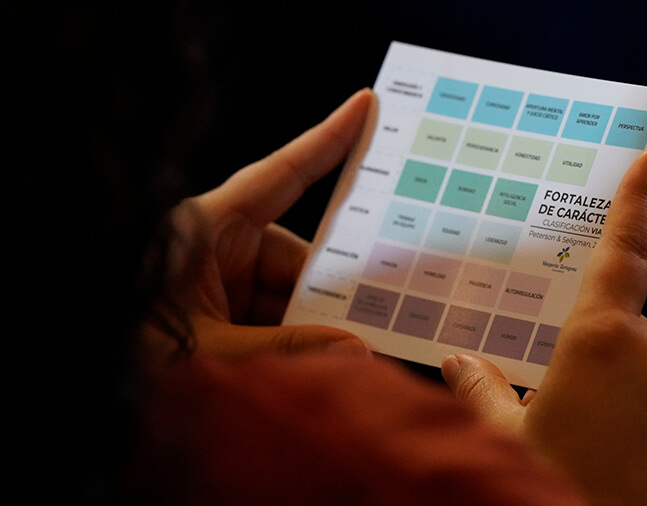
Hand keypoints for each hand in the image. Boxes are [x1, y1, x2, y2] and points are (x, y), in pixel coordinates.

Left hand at [144, 89, 375, 358]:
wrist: (77, 378)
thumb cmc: (127, 350)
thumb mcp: (210, 349)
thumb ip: (284, 349)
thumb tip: (354, 350)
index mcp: (204, 226)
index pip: (279, 176)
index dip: (326, 141)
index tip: (365, 106)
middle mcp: (215, 245)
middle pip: (293, 254)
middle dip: (327, 291)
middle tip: (370, 320)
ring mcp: (217, 279)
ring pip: (286, 291)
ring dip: (309, 325)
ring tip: (335, 358)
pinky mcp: (216, 308)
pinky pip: (270, 315)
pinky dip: (291, 339)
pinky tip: (310, 364)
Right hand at [442, 149, 646, 504]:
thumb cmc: (555, 490)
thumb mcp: (505, 440)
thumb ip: (483, 392)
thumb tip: (460, 365)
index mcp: (602, 341)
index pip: (623, 253)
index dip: (639, 200)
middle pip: (626, 339)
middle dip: (599, 366)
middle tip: (569, 415)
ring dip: (629, 403)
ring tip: (598, 452)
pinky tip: (633, 468)